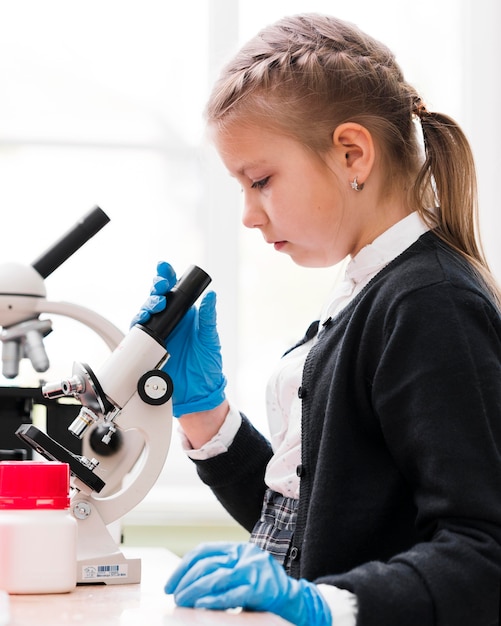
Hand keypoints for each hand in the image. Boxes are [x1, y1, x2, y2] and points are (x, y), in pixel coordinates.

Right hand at [131, 261, 225, 416]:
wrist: (198, 392)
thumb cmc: (207, 364)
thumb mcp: (209, 338)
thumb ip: (208, 317)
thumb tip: (211, 296)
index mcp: (186, 315)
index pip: (174, 291)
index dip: (167, 276)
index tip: (165, 268)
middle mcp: (170, 322)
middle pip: (156, 297)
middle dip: (156, 288)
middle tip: (160, 288)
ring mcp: (159, 333)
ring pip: (146, 312)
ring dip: (148, 305)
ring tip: (156, 305)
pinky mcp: (149, 346)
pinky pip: (139, 332)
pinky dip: (138, 323)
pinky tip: (143, 319)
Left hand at [164, 542, 331, 625]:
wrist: (295, 601)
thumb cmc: (263, 590)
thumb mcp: (241, 575)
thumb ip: (220, 574)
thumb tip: (186, 585)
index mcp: (239, 549)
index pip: (204, 551)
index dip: (183, 567)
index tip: (170, 584)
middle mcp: (246, 555)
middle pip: (208, 564)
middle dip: (186, 581)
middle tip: (175, 596)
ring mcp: (254, 571)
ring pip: (217, 577)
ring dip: (194, 591)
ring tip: (182, 602)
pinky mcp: (261, 589)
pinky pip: (232, 594)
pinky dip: (214, 600)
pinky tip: (201, 605)